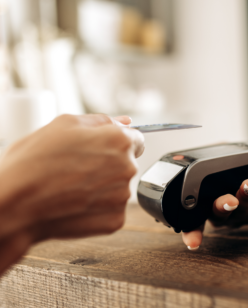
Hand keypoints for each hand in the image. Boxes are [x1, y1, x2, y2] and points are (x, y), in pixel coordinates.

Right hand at [0, 114, 143, 246]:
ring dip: (102, 187)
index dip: (115, 143)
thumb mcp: (62, 125)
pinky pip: (111, 211)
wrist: (15, 204)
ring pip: (118, 188)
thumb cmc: (33, 163)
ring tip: (71, 187)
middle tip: (76, 169)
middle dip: (107, 165)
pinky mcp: (115, 220)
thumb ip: (100, 121)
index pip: (135, 139)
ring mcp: (123, 196)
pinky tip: (75, 204)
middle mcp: (127, 167)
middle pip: (126, 163)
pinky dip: (97, 209)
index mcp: (119, 140)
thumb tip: (125, 121)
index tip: (100, 150)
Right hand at [181, 168, 247, 249]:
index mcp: (203, 209)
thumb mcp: (208, 169)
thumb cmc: (217, 173)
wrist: (243, 176)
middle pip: (221, 214)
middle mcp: (223, 217)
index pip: (193, 225)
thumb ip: (204, 164)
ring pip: (247, 209)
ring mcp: (243, 216)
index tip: (193, 242)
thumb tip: (203, 152)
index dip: (192, 234)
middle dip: (225, 206)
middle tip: (231, 200)